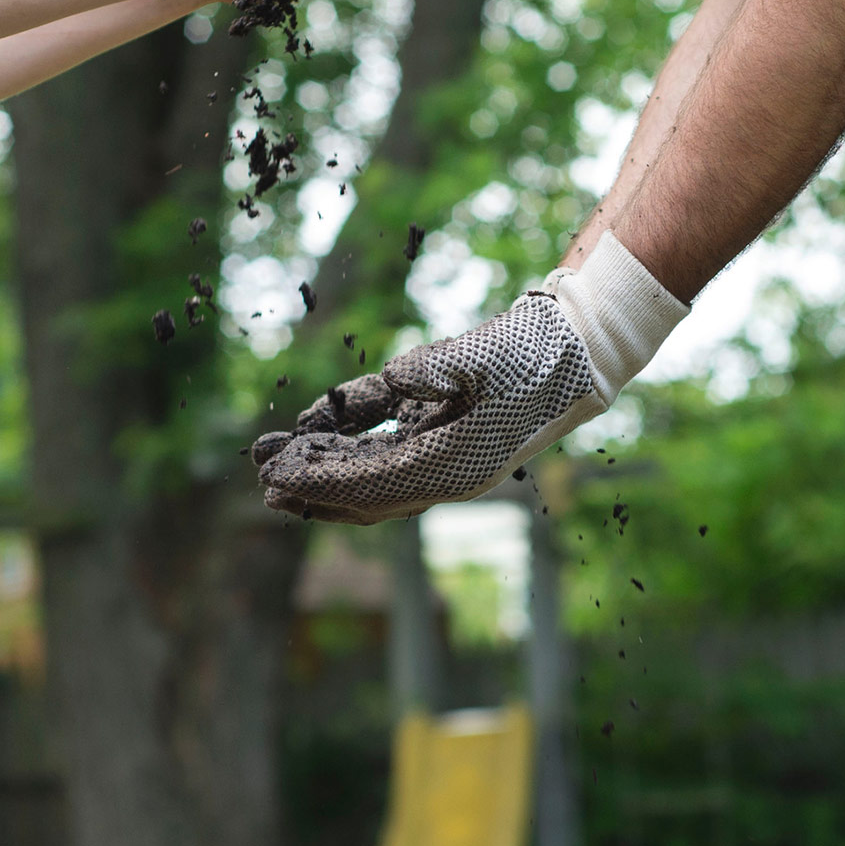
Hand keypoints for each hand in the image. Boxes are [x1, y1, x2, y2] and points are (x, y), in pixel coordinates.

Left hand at [250, 235, 688, 524]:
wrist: (581, 349)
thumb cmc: (532, 352)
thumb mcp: (470, 357)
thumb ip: (418, 375)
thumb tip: (371, 389)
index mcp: (457, 466)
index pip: (371, 485)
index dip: (318, 482)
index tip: (274, 476)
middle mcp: (449, 474)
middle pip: (365, 496)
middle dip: (312, 489)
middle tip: (263, 482)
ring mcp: (450, 458)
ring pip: (374, 479)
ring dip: (326, 472)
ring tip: (276, 463)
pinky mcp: (448, 437)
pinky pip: (391, 451)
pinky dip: (353, 444)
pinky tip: (319, 430)